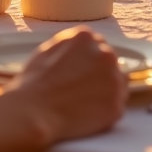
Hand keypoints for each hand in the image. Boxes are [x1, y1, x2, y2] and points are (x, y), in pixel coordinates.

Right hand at [9, 27, 126, 143]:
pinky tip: (87, 113)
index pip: (98, 44)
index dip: (89, 60)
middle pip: (109, 62)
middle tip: (81, 88)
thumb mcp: (48, 50)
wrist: (34, 111)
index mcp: (86, 37)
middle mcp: (105, 53)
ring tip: (84, 102)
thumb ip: (71, 47)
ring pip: (117, 83)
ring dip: (106, 90)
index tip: (81, 71)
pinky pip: (116, 105)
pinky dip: (105, 110)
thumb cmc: (34, 82)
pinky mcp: (117, 104)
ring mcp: (114, 79)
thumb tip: (81, 53)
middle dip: (99, 73)